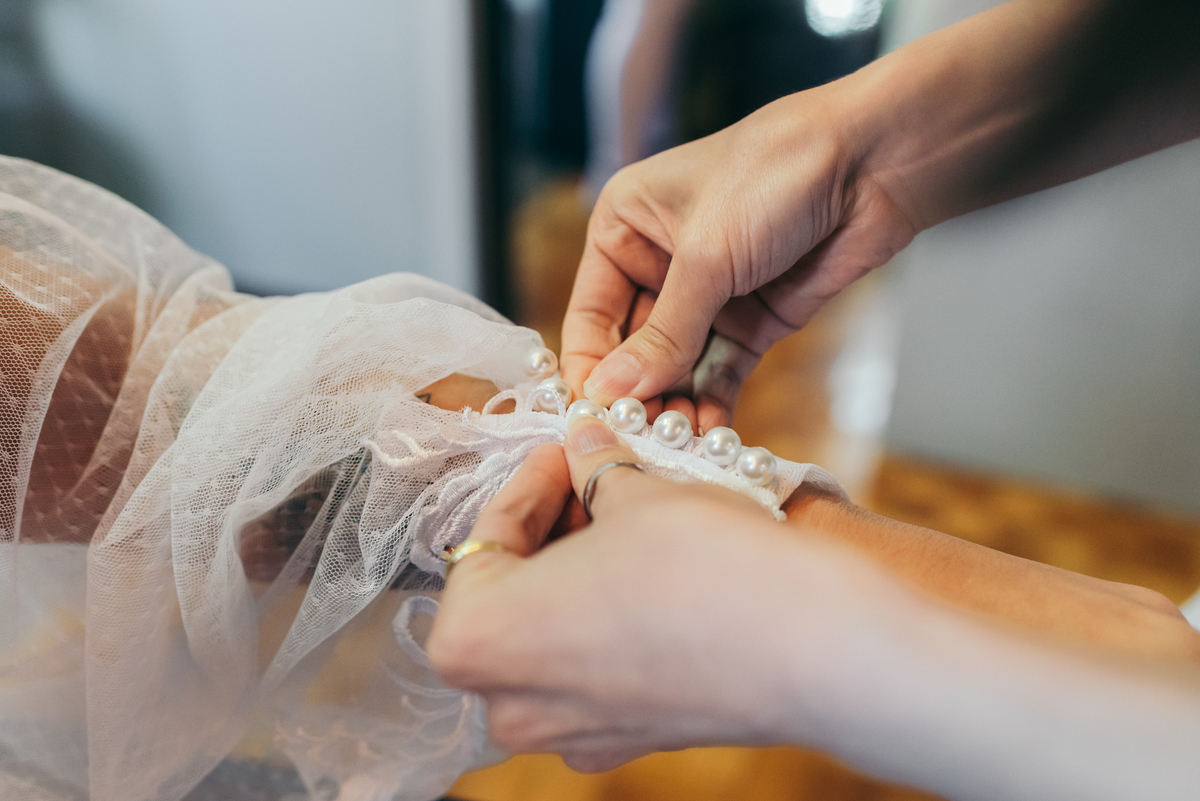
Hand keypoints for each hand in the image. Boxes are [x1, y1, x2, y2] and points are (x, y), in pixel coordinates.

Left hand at [428, 418, 923, 770]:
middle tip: (591, 472)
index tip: (561, 450)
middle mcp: (511, 704)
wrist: (813, 650)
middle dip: (552, 526)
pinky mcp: (627, 741)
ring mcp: (570, 733)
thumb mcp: (636, 495)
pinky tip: (649, 568)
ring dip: (578, 569)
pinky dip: (609, 615)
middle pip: (512, 592)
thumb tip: (584, 443)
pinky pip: (594, 667)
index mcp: (476, 640)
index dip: (529, 482)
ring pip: (552, 631)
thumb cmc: (707, 569)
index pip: (486, 540)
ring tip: (624, 511)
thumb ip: (593, 470)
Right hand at [560, 86, 916, 430]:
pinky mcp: (752, 320)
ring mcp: (708, 295)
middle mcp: (658, 263)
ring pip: (676, 367)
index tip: (595, 417)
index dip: (590, 368)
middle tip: (642, 441)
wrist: (873, 165)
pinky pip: (719, 372)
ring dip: (674, 406)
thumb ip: (662, 333)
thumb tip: (611, 392)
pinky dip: (712, 404)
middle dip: (638, 395)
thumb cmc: (773, 177)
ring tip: (677, 446)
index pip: (590, 315)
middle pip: (632, 348)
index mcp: (625, 227)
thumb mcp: (706, 257)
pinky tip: (708, 436)